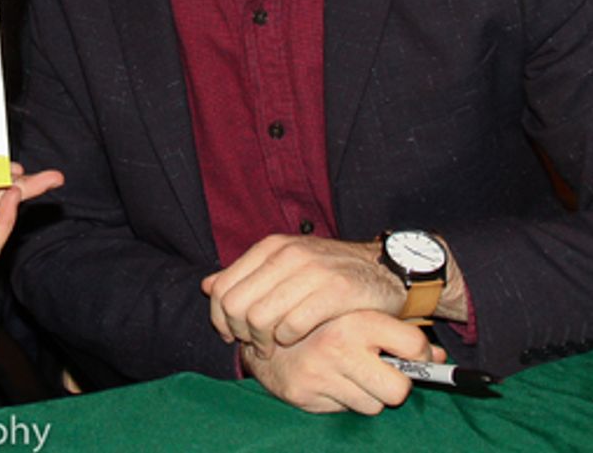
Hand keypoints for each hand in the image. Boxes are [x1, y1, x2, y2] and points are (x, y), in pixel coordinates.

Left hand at [202, 235, 403, 356]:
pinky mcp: (336, 291)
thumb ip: (247, 276)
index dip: (220, 318)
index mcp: (270, 247)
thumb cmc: (330, 273)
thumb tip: (207, 286)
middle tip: (255, 345)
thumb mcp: (286, 267)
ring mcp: (312, 271)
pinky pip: (293, 324)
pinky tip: (296, 340)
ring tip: (274, 347)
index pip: (223, 288)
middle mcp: (287, 254)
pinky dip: (289, 339)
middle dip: (240, 333)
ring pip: (261, 317)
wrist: (385, 269)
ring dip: (263, 341)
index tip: (232, 335)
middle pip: (237, 306)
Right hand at [239, 310, 442, 414]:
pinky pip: (345, 410)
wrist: (268, 329)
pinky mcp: (305, 392)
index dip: (421, 355)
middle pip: (399, 389)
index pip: (414, 346)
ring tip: (349, 373)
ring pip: (374, 405)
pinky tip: (330, 381)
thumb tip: (441, 357)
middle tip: (378, 371)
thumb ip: (402, 334)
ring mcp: (321, 370)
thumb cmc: (327, 321)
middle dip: (394, 385)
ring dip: (367, 394)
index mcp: (358, 318)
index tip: (410, 355)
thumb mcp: (364, 315)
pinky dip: (343, 400)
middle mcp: (340, 343)